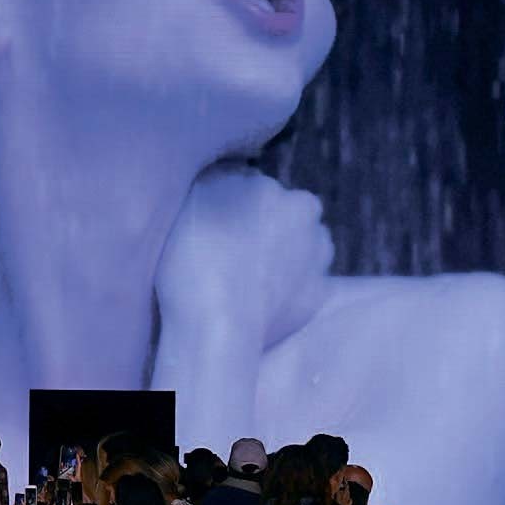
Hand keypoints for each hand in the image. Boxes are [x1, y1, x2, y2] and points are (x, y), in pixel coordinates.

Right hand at [156, 167, 334, 353]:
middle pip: (278, 212)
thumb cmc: (192, 260)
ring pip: (296, 246)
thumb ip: (211, 180)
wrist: (215, 328)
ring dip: (278, 254)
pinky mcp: (318, 293)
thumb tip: (222, 176)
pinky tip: (256, 299)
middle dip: (260, 226)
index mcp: (269, 185)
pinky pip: (300, 283)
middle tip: (227, 251)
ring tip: (242, 278)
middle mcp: (302, 213)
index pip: (247, 186)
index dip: (228, 205)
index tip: (212, 226)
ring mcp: (317, 254)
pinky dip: (285, 288)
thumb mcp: (187, 200)